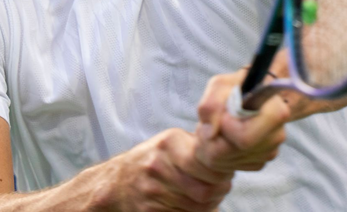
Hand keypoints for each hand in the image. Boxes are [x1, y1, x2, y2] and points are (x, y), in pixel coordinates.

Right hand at [99, 128, 234, 211]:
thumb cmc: (152, 160)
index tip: (225, 173)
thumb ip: (196, 145)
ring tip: (207, 195)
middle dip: (219, 192)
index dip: (223, 174)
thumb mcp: (170, 142)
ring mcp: (152, 190)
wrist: (117, 183)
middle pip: (205, 190)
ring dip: (210, 204)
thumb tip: (229, 155)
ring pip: (198, 206)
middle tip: (221, 187)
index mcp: (169, 143)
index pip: (208, 166)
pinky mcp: (149, 210)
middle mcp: (158, 165)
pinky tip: (192, 204)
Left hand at [194, 69, 288, 172]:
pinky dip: (220, 155)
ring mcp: (269, 151)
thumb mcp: (220, 85)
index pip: (245, 136)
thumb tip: (212, 132)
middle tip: (210, 124)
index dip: (226, 128)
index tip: (222, 116)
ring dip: (213, 146)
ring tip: (216, 128)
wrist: (246, 99)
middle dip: (214, 139)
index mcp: (275, 111)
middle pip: (233, 151)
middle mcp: (277, 135)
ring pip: (228, 161)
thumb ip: (212, 103)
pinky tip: (223, 138)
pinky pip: (232, 166)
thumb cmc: (235, 89)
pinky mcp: (259, 162)